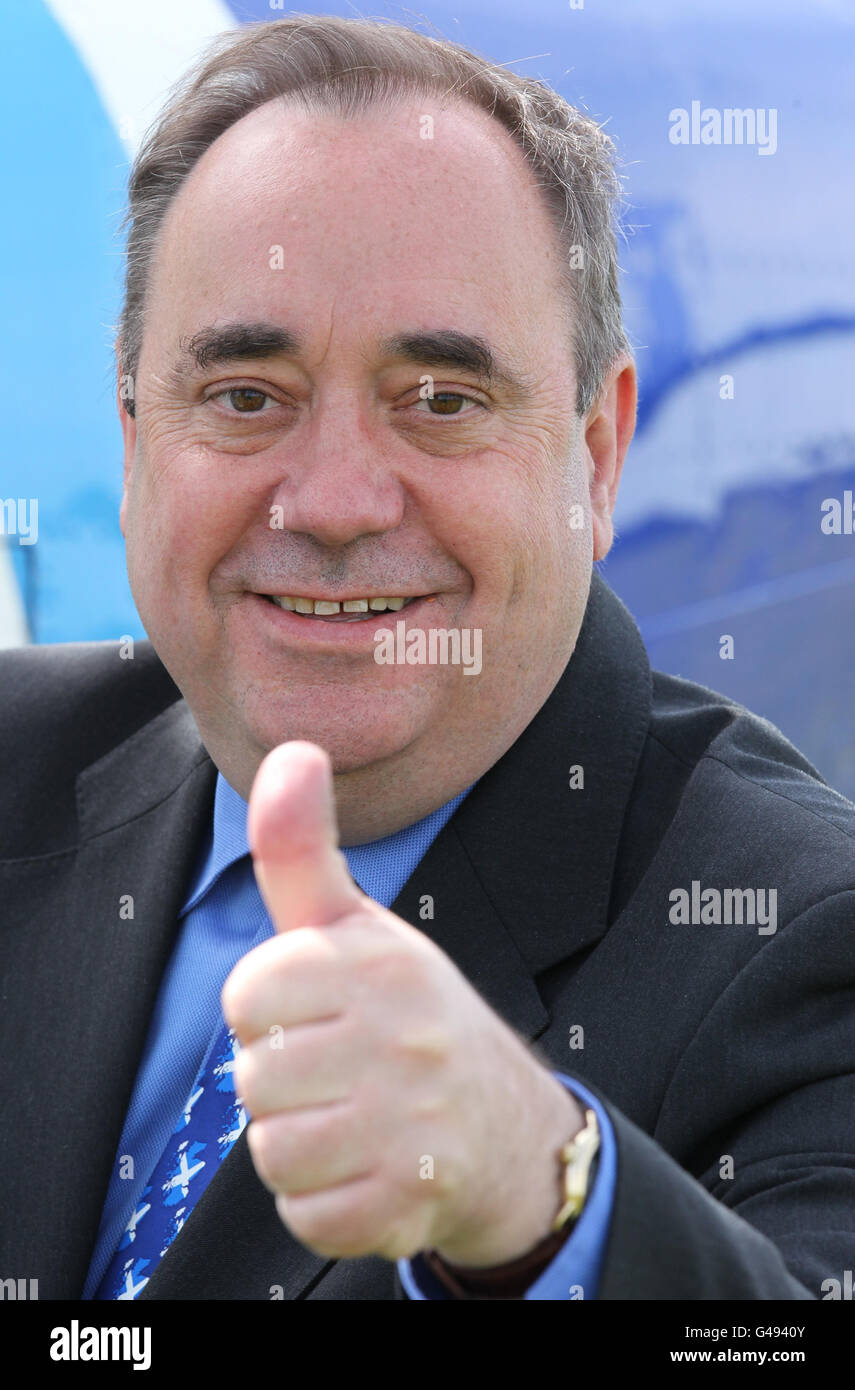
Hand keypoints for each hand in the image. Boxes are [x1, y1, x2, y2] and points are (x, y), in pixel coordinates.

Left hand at [221, 741, 584, 1264]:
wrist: (507, 1126)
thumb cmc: (406, 1013)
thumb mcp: (358, 926)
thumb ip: (304, 846)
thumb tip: (290, 748)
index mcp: (379, 962)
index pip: (247, 994)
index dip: (267, 1008)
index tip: (315, 1008)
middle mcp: (403, 1036)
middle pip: (252, 1079)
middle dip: (282, 1080)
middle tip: (339, 1069)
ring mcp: (413, 1121)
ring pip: (273, 1150)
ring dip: (300, 1144)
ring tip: (351, 1119)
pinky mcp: (415, 1198)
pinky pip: (307, 1213)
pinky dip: (325, 1202)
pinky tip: (368, 1168)